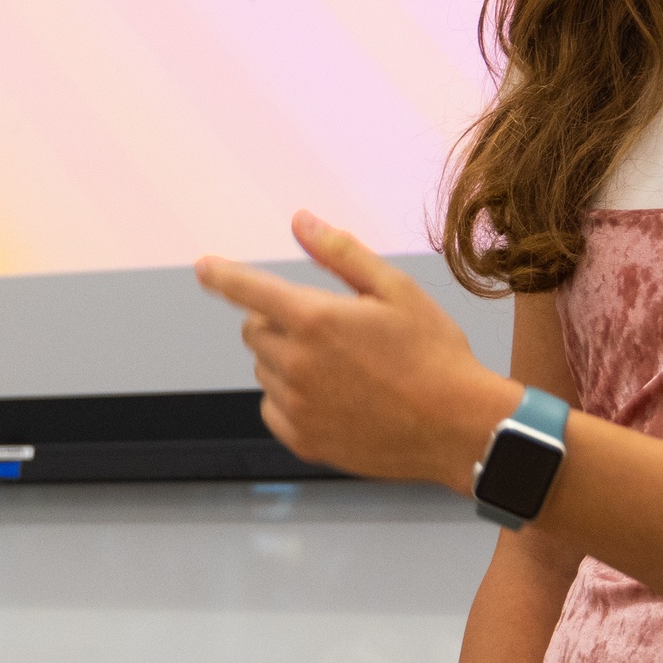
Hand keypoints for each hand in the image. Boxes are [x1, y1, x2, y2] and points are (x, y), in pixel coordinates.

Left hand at [197, 212, 511, 485]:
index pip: (249, 290)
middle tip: (333, 328)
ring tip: (346, 368)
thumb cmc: (434, 353)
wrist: (458, 427)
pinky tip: (338, 398)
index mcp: (315, 319)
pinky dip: (292, 399)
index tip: (204, 267)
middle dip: (280, 321)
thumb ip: (340, 253)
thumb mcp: (396, 289)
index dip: (223, 276)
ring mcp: (297, 407)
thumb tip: (301, 221)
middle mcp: (296, 364)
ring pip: (265, 369)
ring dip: (288, 360)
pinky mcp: (304, 441)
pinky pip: (274, 409)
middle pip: (256, 330)